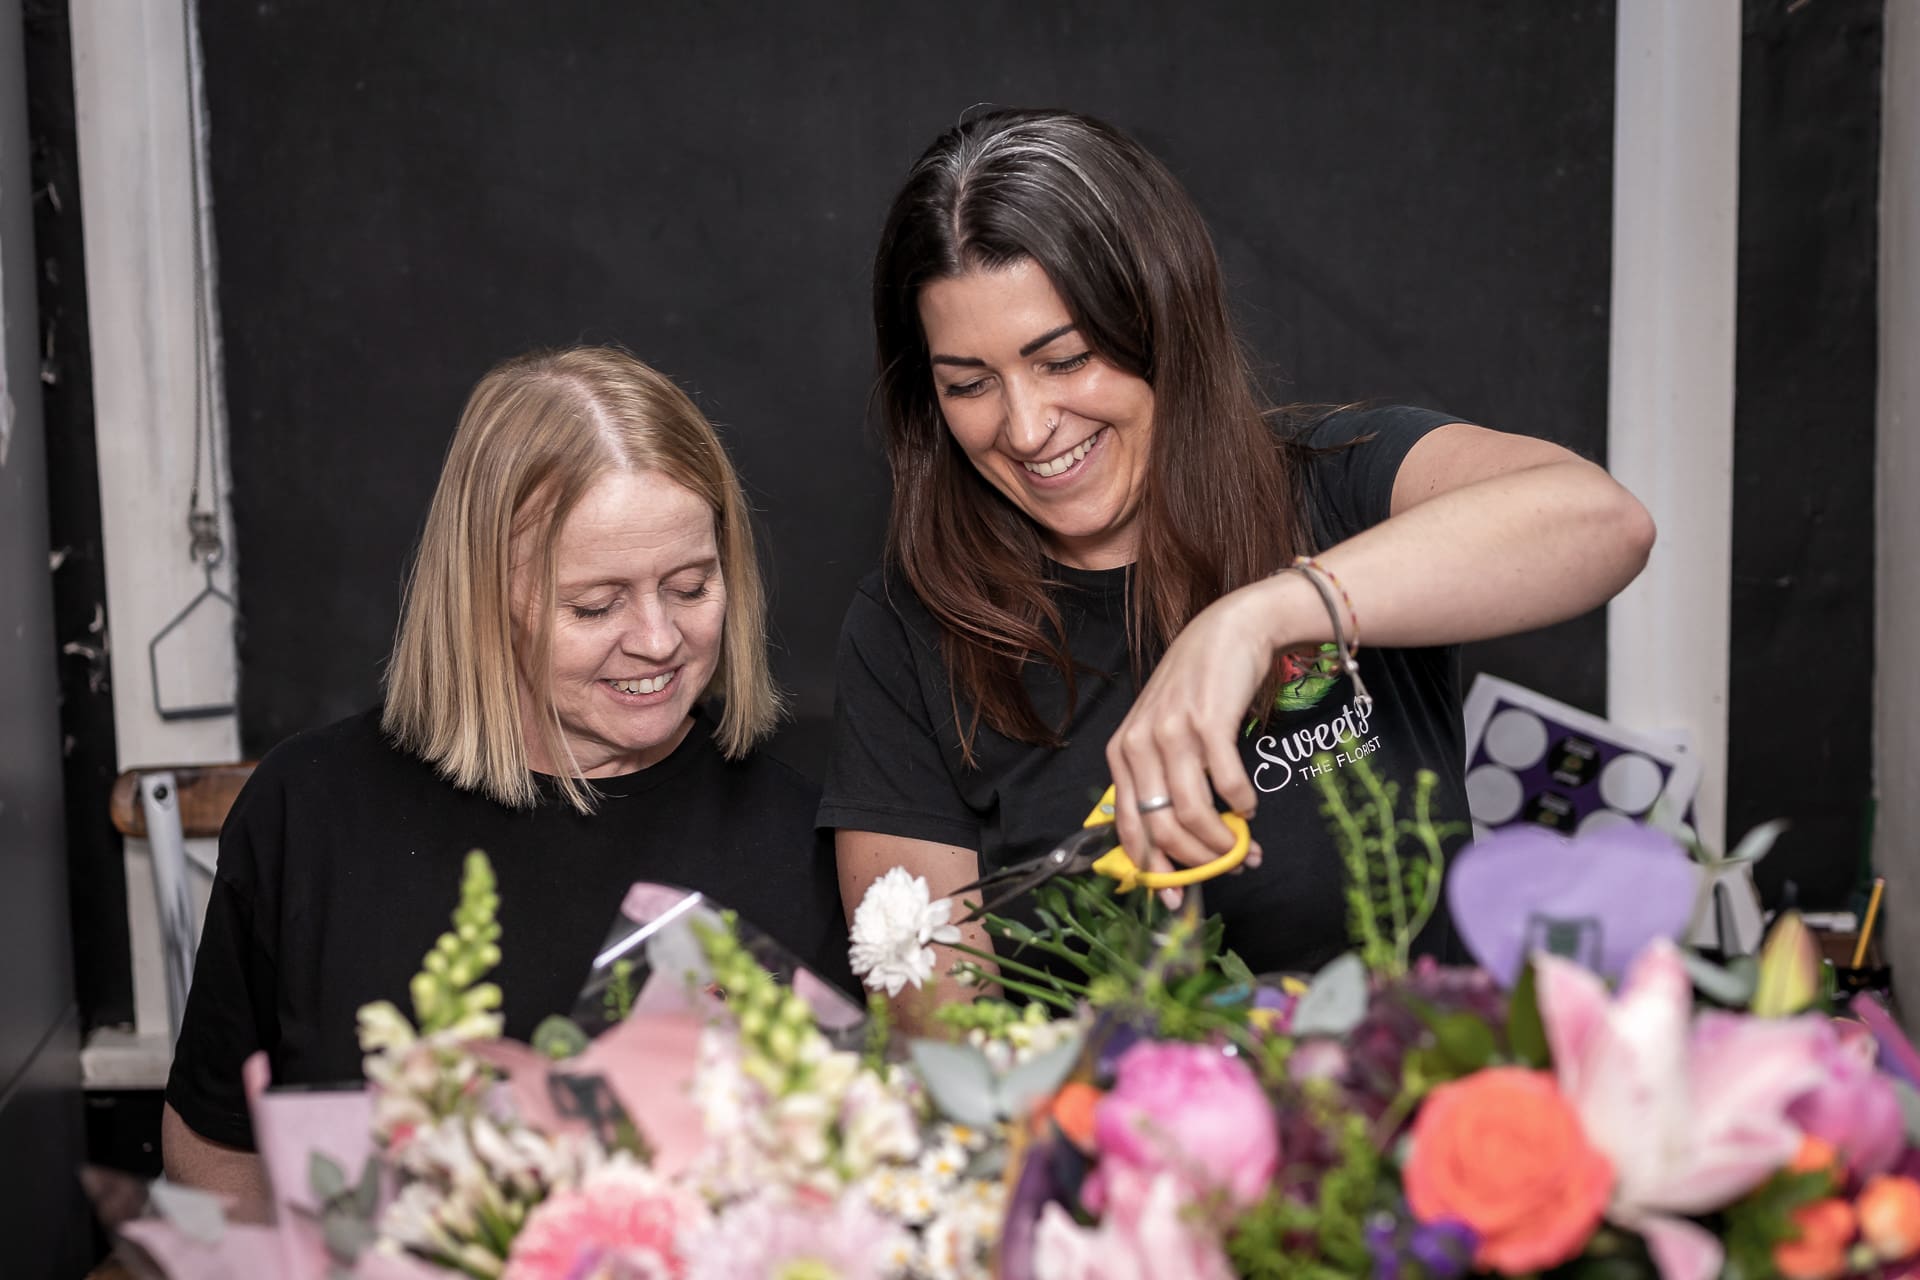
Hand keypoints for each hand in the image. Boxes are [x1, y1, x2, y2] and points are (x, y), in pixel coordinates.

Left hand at [1105, 575, 1313, 903]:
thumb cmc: (1195, 691)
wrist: (1227, 632)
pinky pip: (1228, 784)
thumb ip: (1161, 783)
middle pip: (1162, 828)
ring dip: (1221, 841)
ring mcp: (1173, 732)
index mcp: (1121, 754)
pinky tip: (1249, 806)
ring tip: (1242, 846)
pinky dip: (1242, 804)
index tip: (1175, 897)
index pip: (1129, 828)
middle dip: (1197, 861)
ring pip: (1192, 813)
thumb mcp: (1161, 735)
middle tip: (1225, 867)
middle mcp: (1139, 745)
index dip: (1153, 868)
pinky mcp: (1209, 723)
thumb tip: (1177, 846)